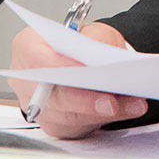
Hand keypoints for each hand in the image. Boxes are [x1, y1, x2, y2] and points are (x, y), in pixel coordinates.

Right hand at [7, 22, 147, 138]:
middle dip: (85, 100)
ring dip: (102, 112)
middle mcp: (27, 80)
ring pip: (68, 116)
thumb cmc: (81, 44)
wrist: (83, 58)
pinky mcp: (56, 124)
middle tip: (111, 102)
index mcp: (28, 47)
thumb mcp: (92, 31)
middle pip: (52, 95)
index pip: (36, 59)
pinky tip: (125, 110)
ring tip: (131, 105)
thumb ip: (95, 41)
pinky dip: (104, 119)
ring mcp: (39, 106)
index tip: (83, 72)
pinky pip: (78, 127)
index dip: (58, 68)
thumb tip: (105, 61)